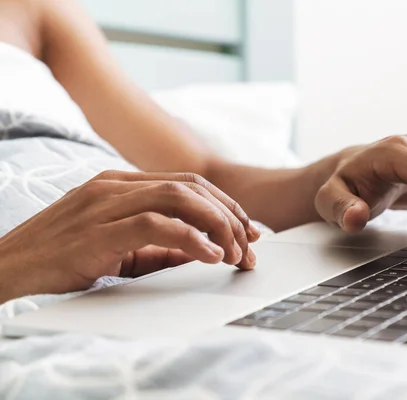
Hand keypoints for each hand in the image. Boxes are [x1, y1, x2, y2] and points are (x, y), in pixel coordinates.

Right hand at [0, 171, 259, 301]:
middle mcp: (115, 185)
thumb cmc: (60, 259)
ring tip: (235, 252)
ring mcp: (104, 203)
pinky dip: (191, 239)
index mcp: (121, 184)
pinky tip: (211, 255)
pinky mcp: (97, 229)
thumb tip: (204, 250)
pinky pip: (156, 225)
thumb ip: (160, 246)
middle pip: (191, 187)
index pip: (187, 184)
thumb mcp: (118, 248)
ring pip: (179, 198)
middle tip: (250, 243)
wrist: (5, 270)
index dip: (224, 204)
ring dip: (216, 225)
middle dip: (229, 214)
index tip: (248, 229)